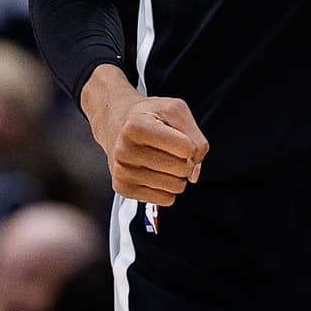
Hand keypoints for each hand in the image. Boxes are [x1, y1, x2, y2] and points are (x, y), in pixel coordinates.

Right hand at [83, 69, 208, 206]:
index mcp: (137, 126)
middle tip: (171, 150)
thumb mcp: (175, 111)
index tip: (178, 137)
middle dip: (186, 161)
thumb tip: (194, 173)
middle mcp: (125, 149)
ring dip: (177, 176)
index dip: (190, 144)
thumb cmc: (146, 115)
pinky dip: (167, 188)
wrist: (115, 122)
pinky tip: (156, 173)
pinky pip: (164, 200)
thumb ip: (195, 138)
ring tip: (163, 160)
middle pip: (182, 169)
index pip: (187, 148)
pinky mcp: (123, 188)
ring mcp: (122, 171)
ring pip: (175, 187)